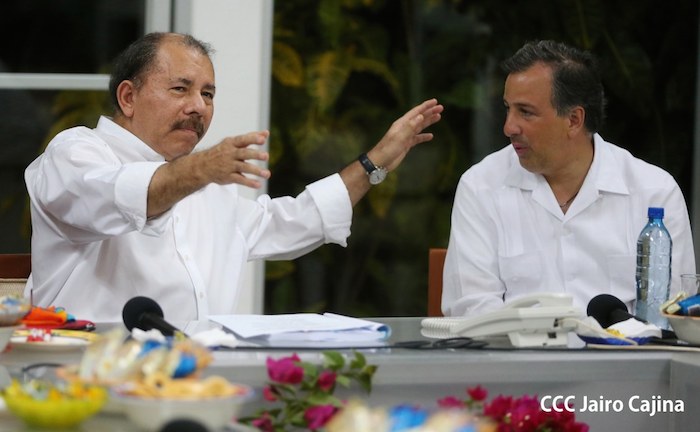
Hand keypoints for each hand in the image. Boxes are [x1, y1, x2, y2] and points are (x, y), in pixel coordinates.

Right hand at [148, 130, 271, 216]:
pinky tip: (258, 184)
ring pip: (243, 168)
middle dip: (255, 154)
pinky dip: (249, 183)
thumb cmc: (222, 152)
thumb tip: (266, 133)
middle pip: (244, 153)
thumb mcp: (233, 142)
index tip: (263, 139)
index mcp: (231, 143)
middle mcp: (230, 154)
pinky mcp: (228, 177)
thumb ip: (251, 138)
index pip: (243, 140)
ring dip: (255, 171)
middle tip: (266, 156)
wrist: (202, 166)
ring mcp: (229, 166)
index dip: (253, 138)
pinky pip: (239, 180)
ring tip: (267, 174)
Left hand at [367, 98, 442, 170]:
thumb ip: (410, 127)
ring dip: (428, 122)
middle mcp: (404, 128)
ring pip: (419, 127)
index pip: (416, 112)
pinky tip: (431, 136)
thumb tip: (420, 116)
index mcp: (402, 124)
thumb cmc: (387, 149)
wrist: (380, 162)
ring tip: (438, 117)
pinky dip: (424, 136)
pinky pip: (417, 138)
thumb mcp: (399, 137)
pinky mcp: (406, 144)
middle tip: (441, 108)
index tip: (435, 101)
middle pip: (419, 117)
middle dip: (430, 112)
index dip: (426, 106)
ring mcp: (405, 136)